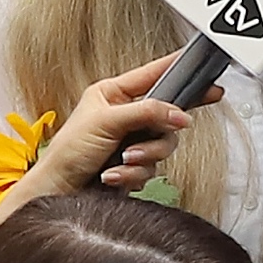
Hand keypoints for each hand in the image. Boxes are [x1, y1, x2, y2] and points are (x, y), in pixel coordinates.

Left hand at [35, 61, 196, 200]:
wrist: (59, 191)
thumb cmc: (67, 152)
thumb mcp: (107, 122)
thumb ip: (146, 112)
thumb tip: (179, 114)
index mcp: (114, 94)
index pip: (154, 75)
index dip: (179, 72)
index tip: (203, 74)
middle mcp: (125, 116)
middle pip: (166, 118)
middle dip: (154, 136)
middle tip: (148, 139)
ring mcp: (131, 141)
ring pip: (163, 146)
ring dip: (143, 158)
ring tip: (122, 161)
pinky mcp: (133, 166)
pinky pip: (152, 168)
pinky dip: (134, 174)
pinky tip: (114, 175)